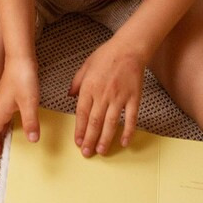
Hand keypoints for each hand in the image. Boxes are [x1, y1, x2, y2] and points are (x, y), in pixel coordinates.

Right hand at [0, 58, 39, 156]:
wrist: (20, 57)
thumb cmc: (22, 77)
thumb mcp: (29, 103)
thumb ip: (30, 122)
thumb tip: (32, 140)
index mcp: (0, 110)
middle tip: (2, 148)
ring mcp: (2, 98)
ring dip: (2, 129)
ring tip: (9, 136)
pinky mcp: (8, 92)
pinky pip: (5, 111)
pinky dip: (8, 120)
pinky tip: (17, 118)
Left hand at [69, 36, 143, 156]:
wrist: (129, 48)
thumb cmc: (106, 55)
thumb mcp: (85, 66)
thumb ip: (76, 82)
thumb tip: (69, 96)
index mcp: (89, 87)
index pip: (82, 113)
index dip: (80, 130)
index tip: (78, 142)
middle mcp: (103, 95)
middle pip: (95, 122)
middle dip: (90, 139)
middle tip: (87, 153)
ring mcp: (119, 97)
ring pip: (111, 123)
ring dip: (106, 139)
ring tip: (102, 152)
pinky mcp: (133, 98)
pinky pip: (131, 118)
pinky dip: (128, 131)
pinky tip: (125, 142)